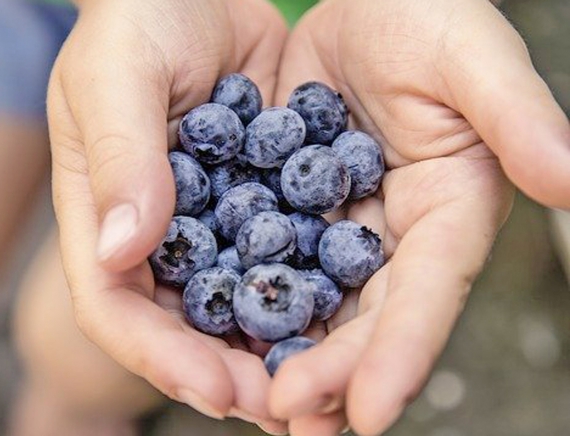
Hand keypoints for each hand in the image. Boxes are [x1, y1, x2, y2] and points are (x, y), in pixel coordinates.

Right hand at [47, 0, 287, 428]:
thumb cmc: (139, 20)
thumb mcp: (116, 73)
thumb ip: (120, 157)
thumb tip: (122, 248)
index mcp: (107, 215)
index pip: (119, 307)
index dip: (164, 357)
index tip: (218, 392)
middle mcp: (161, 235)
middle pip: (187, 327)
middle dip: (230, 375)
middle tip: (284, 410)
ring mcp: (214, 224)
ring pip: (241, 304)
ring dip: (278, 351)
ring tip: (321, 391)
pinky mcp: (264, 203)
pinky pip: (288, 258)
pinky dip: (311, 295)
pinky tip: (346, 322)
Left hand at [269, 0, 567, 433]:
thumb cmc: (423, 13)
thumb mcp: (471, 57)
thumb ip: (518, 117)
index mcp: (448, 208)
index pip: (428, 292)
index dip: (402, 352)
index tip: (372, 412)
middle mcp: (395, 231)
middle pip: (367, 314)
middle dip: (333, 368)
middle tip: (289, 414)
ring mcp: (341, 222)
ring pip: (314, 300)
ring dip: (286, 350)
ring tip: (252, 398)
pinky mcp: (293, 204)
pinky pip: (268, 257)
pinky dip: (245, 293)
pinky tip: (217, 326)